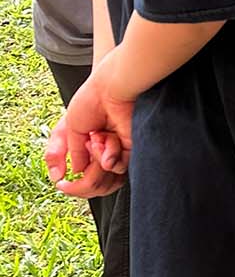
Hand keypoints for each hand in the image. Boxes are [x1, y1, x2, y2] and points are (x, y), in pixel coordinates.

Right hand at [45, 72, 132, 197]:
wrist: (108, 89)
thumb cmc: (89, 103)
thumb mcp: (67, 131)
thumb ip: (70, 155)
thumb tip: (73, 175)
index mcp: (89, 148)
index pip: (83, 180)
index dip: (73, 187)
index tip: (61, 184)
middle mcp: (105, 153)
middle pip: (96, 184)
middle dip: (85, 176)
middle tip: (81, 156)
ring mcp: (118, 152)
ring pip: (106, 177)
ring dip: (95, 158)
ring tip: (95, 138)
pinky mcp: (130, 149)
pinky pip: (116, 166)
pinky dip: (107, 156)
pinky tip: (104, 138)